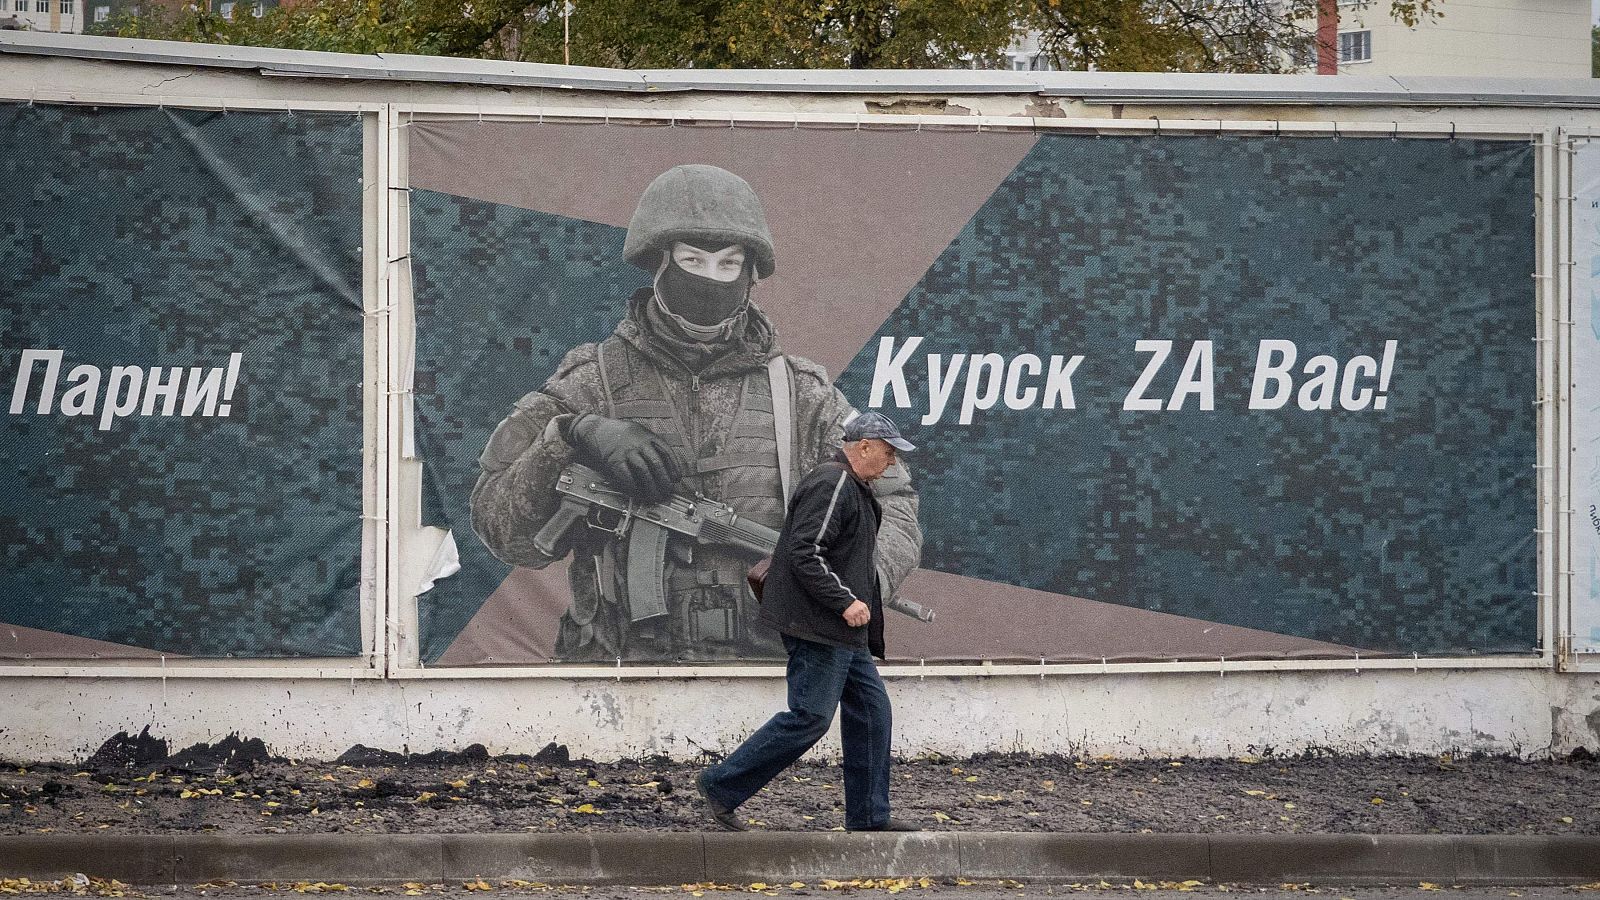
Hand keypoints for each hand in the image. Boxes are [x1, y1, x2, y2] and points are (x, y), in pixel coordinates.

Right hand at [564, 414, 681, 501]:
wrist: (595, 429)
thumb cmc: (619, 432)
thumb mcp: (639, 432)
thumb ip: (651, 444)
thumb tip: (665, 464)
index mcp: (648, 435)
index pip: (667, 452)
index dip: (674, 467)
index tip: (676, 479)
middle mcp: (639, 443)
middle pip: (657, 464)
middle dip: (664, 480)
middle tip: (667, 491)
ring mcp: (627, 451)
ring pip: (644, 471)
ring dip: (651, 486)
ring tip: (655, 496)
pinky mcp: (614, 460)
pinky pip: (626, 476)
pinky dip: (633, 487)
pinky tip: (637, 493)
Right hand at [842, 600, 869, 627]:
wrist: (845, 601)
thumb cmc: (852, 603)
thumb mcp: (861, 604)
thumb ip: (864, 610)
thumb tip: (867, 618)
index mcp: (864, 607)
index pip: (868, 617)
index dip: (865, 619)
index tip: (863, 620)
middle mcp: (860, 611)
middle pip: (864, 622)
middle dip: (861, 622)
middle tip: (858, 621)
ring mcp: (855, 614)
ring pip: (858, 624)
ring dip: (855, 623)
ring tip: (853, 621)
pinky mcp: (850, 617)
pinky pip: (852, 624)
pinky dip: (850, 623)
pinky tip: (849, 621)